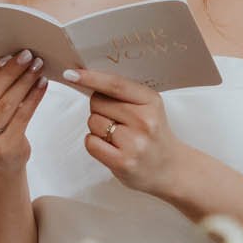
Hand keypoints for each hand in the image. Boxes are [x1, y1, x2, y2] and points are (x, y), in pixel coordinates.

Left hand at [63, 67, 186, 196]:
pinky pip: (91, 143)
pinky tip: (110, 148)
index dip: (91, 78)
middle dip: (98, 109)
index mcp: (151, 102)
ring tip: (116, 137)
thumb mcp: (148, 108)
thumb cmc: (153, 136)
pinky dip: (94, 143)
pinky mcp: (123, 162)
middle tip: (116, 121)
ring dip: (97, 128)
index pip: (115, 85)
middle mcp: (145, 121)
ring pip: (93, 122)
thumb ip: (123, 96)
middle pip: (98, 102)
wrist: (171, 169)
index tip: (72, 74)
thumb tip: (88, 80)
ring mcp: (134, 143)